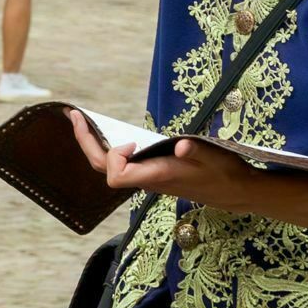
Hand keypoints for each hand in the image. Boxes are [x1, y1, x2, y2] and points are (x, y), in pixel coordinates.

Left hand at [68, 110, 254, 210]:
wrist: (233, 192)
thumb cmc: (223, 173)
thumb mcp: (213, 157)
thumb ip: (196, 150)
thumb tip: (181, 144)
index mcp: (156, 176)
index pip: (115, 176)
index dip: (115, 157)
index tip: (131, 142)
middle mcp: (147, 179)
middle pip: (104, 169)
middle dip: (86, 143)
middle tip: (74, 116)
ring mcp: (148, 177)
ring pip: (112, 167)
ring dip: (95, 145)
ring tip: (84, 121)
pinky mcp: (153, 173)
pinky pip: (123, 164)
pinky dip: (111, 148)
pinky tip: (111, 133)